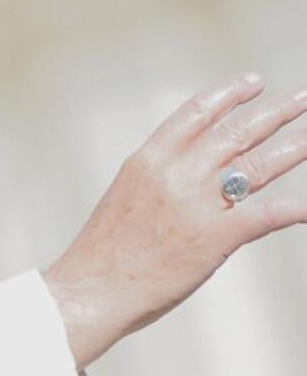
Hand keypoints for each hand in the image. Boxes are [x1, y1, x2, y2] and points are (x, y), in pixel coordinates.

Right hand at [44, 73, 306, 369]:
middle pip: (236, 133)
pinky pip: (268, 214)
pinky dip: (298, 209)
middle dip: (274, 113)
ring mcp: (197, 204)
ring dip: (295, 146)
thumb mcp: (123, 202)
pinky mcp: (216, 237)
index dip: (229, 95)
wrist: (89, 291)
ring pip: (259, 164)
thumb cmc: (100, 257)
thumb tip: (188, 184)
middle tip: (300, 100)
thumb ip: (157, 185)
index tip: (252, 84)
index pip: (196, 113)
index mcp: (147, 162)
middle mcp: (176, 174)